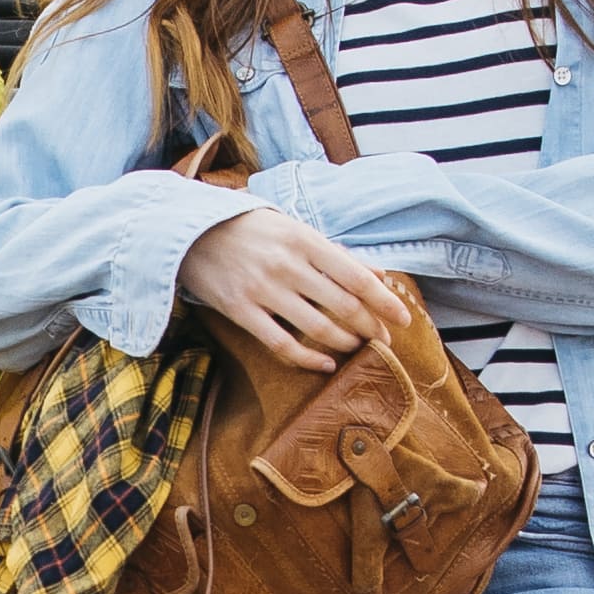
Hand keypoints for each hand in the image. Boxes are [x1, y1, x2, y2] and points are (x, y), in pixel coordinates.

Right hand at [175, 203, 397, 374]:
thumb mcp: (295, 230)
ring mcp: (263, 290)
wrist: (190, 232)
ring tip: (358, 349)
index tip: (403, 319)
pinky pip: (282, 345)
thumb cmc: (251, 230)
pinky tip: (326, 364)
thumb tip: (379, 275)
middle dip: (371, 327)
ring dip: (346, 343)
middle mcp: (287, 266)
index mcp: (305, 240)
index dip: (385, 301)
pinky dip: (310, 359)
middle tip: (385, 341)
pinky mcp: (241, 312)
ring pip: (318, 327)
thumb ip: (336, 254)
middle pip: (344, 306)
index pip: (357, 277)